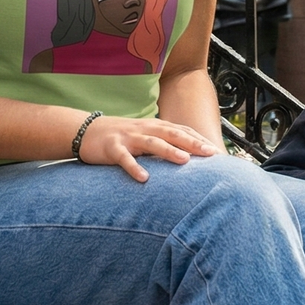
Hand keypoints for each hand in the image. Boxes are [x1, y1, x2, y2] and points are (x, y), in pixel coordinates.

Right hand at [78, 116, 216, 181]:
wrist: (87, 131)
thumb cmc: (122, 137)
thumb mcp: (145, 137)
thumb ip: (164, 144)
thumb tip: (189, 158)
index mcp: (155, 126)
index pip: (182, 131)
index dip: (199, 140)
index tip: (217, 152)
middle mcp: (145, 129)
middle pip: (172, 134)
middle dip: (192, 143)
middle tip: (210, 154)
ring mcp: (129, 137)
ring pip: (152, 143)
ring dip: (169, 151)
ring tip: (184, 160)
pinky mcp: (113, 148)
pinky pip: (124, 158)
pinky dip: (134, 167)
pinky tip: (143, 178)